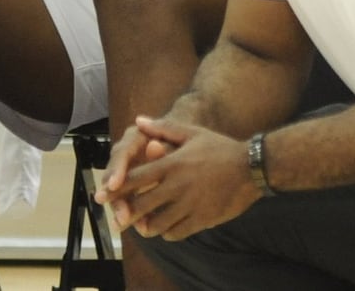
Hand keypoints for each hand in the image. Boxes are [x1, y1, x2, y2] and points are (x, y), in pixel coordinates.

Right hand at [95, 116, 175, 230]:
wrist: (188, 148)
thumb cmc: (183, 142)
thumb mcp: (178, 141)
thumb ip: (165, 145)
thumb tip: (153, 146)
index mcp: (135, 139)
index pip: (121, 152)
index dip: (116, 169)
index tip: (114, 185)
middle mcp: (126, 156)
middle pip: (113, 177)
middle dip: (115, 196)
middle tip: (120, 213)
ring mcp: (128, 174)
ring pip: (117, 192)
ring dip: (120, 208)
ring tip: (124, 224)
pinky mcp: (133, 189)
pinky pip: (128, 202)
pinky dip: (132, 214)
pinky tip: (139, 226)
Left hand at [99, 117, 260, 240]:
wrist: (251, 167)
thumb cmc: (220, 148)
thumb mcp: (193, 133)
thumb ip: (163, 128)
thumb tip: (138, 121)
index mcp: (173, 164)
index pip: (136, 178)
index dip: (116, 188)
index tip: (102, 196)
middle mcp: (178, 185)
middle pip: (141, 205)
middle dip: (126, 213)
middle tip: (119, 219)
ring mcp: (190, 204)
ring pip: (157, 224)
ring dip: (146, 226)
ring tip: (143, 226)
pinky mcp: (202, 218)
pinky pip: (176, 232)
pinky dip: (167, 232)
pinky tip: (166, 228)